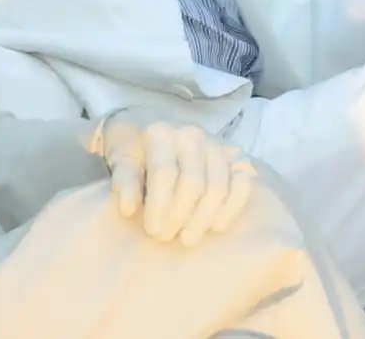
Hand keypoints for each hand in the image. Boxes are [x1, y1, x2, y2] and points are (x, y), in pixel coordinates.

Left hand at [90, 110, 256, 245]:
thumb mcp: (120, 159)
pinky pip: (244, 183)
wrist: (151, 126)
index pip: (164, 173)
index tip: (151, 231)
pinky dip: (232, 208)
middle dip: (180, 216)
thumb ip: (124, 181)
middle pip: (193, 183)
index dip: (159, 207)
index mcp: (161, 131)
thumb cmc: (133, 148)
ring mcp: (217, 144)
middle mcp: (191, 134)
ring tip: (187, 238)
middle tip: (165, 238)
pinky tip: (215, 226)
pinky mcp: (235, 156)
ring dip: (203, 218)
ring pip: (218, 186)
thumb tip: (128, 209)